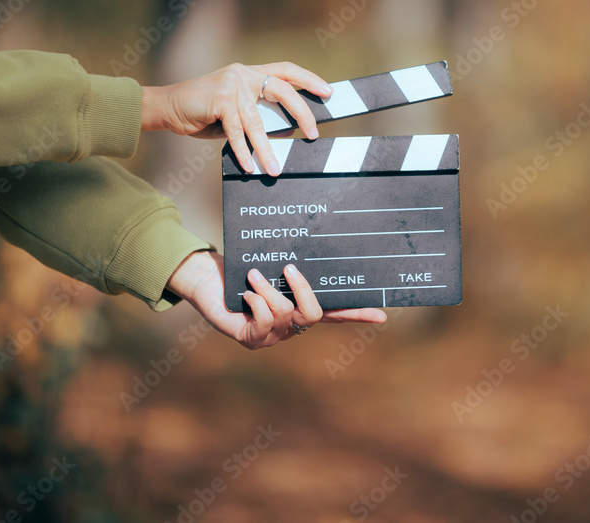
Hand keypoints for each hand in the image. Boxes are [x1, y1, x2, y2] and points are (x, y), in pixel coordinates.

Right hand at [141, 62, 332, 175]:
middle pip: (283, 90)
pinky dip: (243, 151)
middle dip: (302, 112)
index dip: (309, 78)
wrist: (167, 107)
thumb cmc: (203, 112)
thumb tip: (287, 128)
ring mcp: (231, 84)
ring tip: (274, 168)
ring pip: (257, 121)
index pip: (286, 70)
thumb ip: (258, 114)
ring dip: (267, 148)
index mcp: (250, 73)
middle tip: (314, 133)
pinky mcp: (219, 99)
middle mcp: (244, 74)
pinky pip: (237, 131)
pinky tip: (249, 166)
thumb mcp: (235, 110)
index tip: (328, 91)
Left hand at [166, 251, 387, 348]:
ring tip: (254, 274)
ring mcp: (272, 335)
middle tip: (289, 268)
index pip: (335, 313)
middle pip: (314, 316)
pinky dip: (256, 301)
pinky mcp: (251, 339)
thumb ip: (291, 267)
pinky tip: (245, 294)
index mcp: (299, 307)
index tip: (383, 314)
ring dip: (268, 289)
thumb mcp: (270, 264)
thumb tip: (310, 251)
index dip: (358, 314)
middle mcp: (290, 326)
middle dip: (302, 290)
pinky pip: (264, 321)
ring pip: (285, 314)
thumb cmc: (239, 269)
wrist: (206, 280)